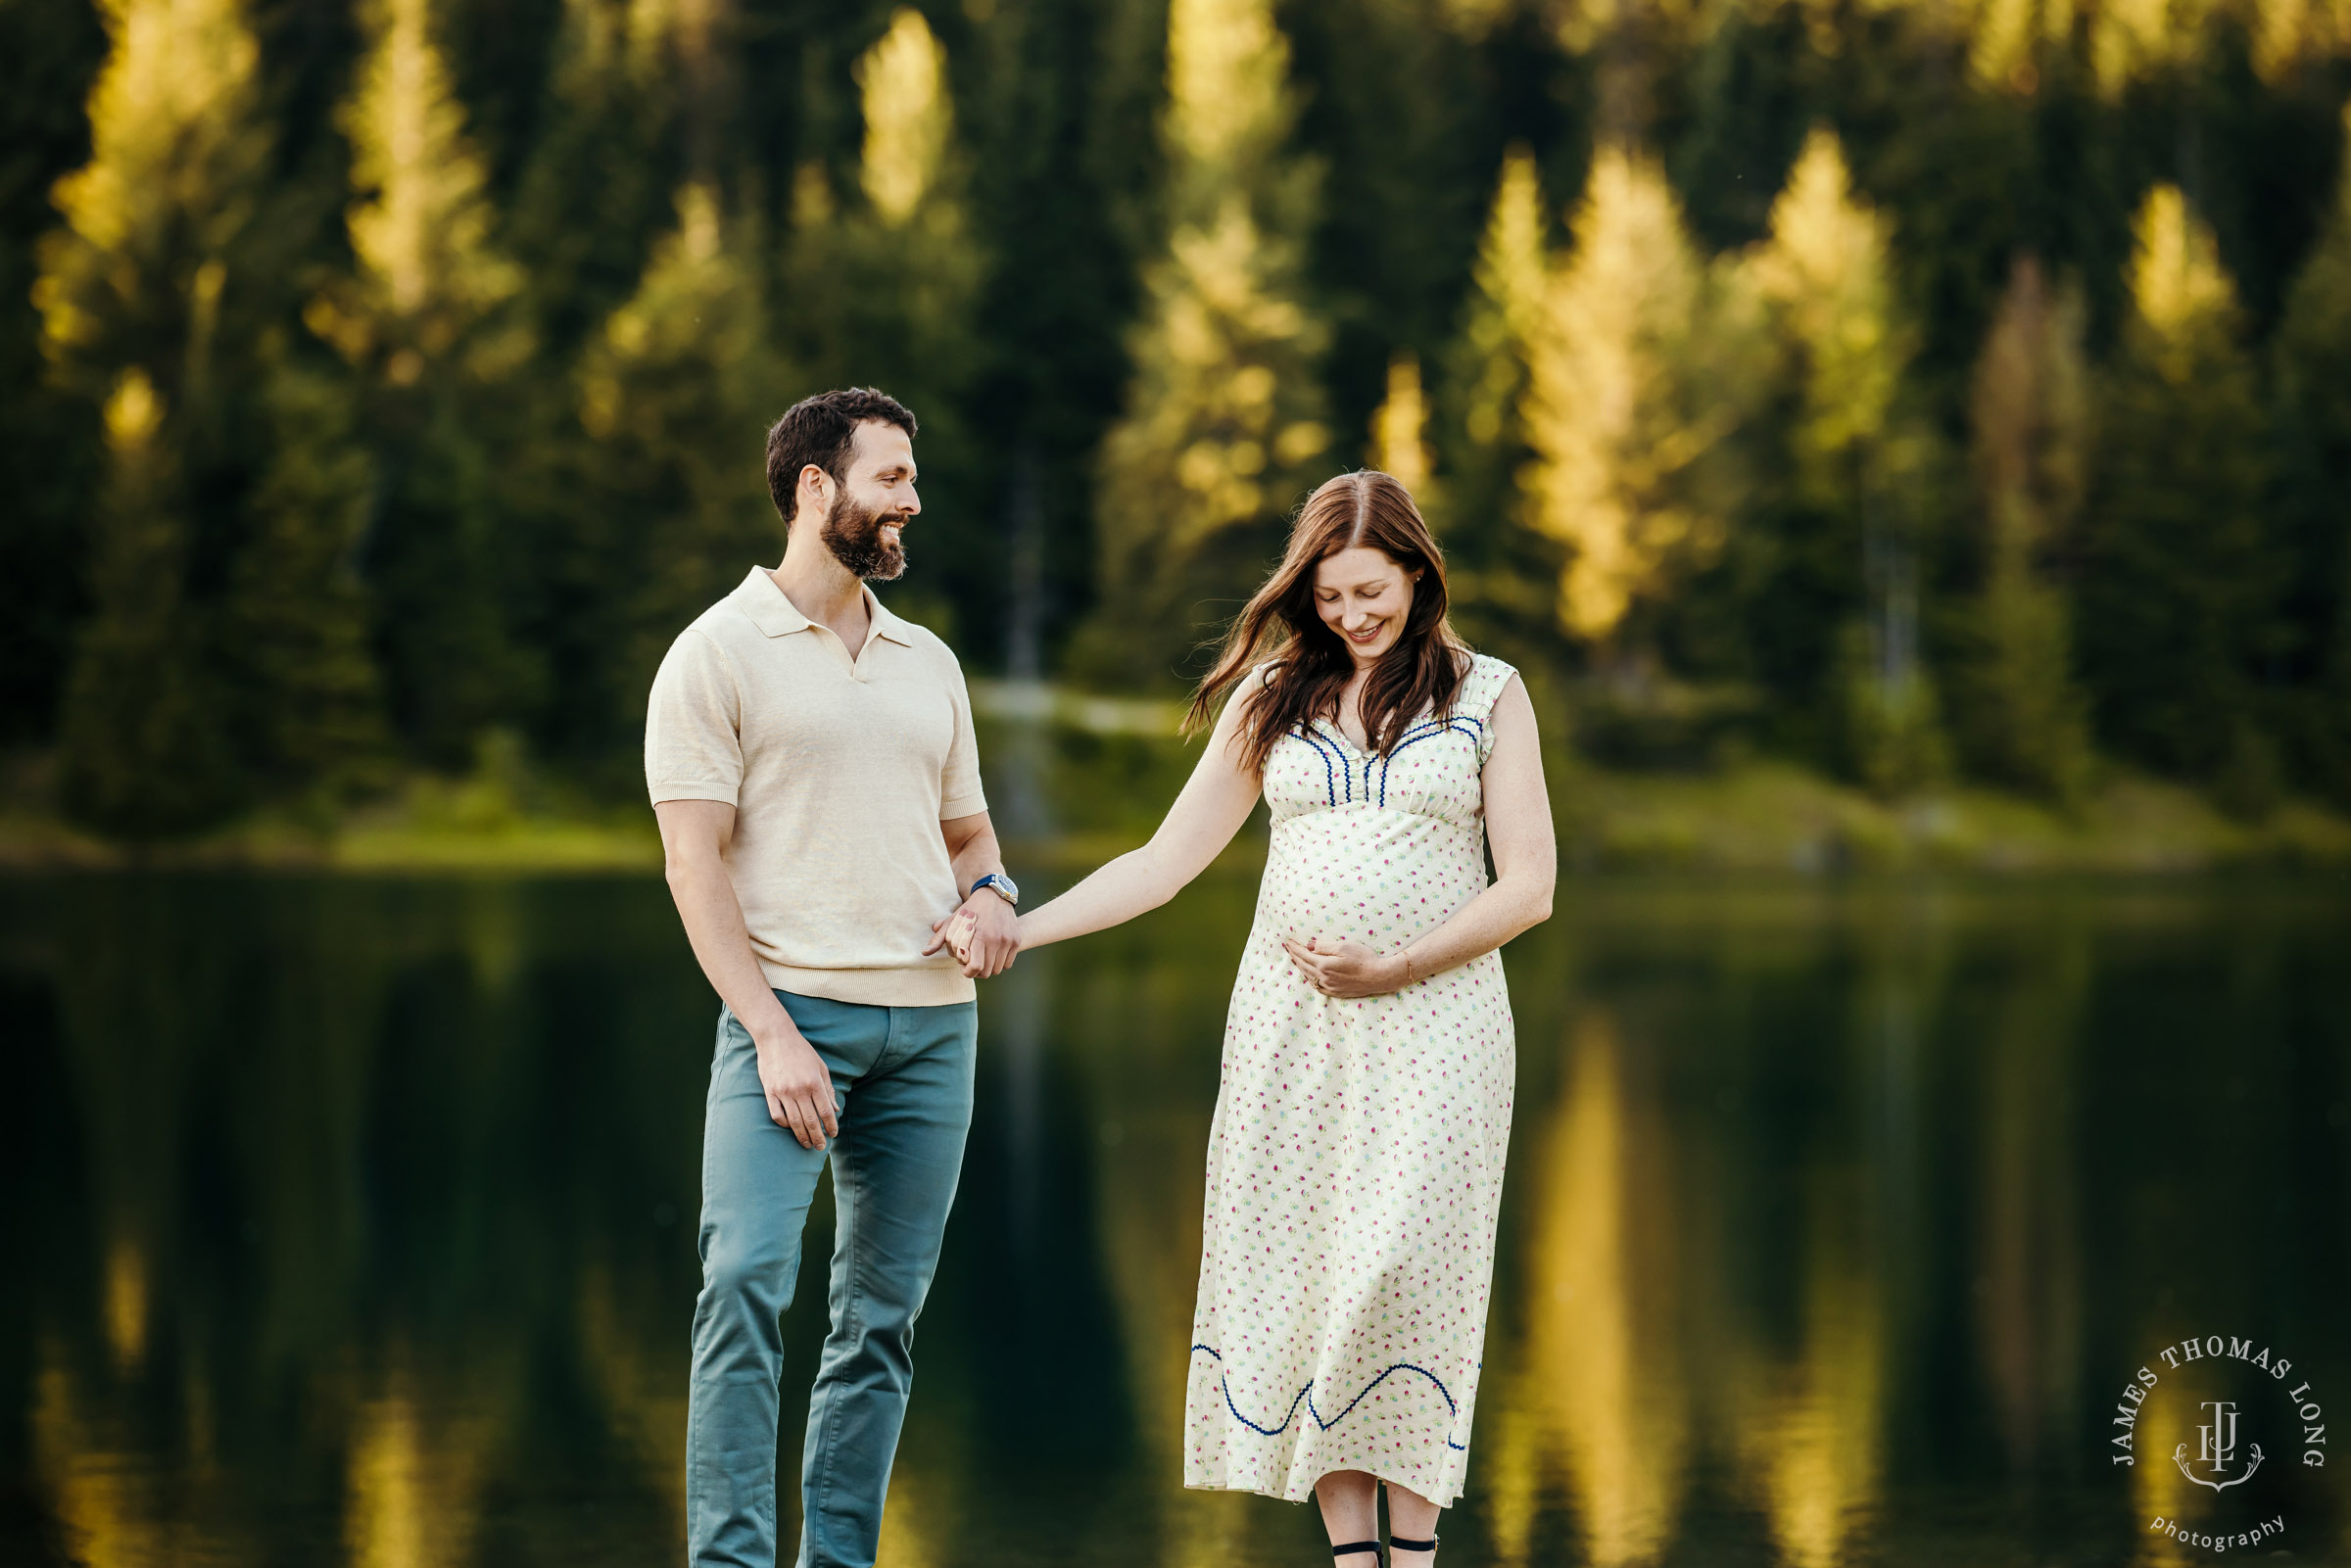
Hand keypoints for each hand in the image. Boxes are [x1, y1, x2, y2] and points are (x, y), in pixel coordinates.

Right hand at [753, 1023, 838, 1148]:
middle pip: (810, 1120)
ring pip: (794, 1122)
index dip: (831, 1125)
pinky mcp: (770, 1092)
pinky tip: (791, 1128)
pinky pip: (777, 1115)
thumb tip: (835, 1110)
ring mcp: (783, 1092)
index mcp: (814, 1082)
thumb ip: (828, 1088)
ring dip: (802, 1136)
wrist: (776, 1038)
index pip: (826, 1111)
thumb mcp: (820, 1066)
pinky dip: (785, 1124)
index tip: (833, 1135)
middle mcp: (799, 1089)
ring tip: (807, 1144)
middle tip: (820, 1147)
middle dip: (817, 1137)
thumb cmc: (802, 1051)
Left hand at [924, 890, 1018, 977]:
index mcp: (979, 935)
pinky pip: (1007, 964)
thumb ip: (940, 938)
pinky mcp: (1016, 940)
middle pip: (986, 972)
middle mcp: (996, 939)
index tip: (964, 967)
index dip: (968, 972)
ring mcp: (1008, 940)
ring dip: (988, 967)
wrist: (994, 895)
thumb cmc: (970, 910)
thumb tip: (925, 953)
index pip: (975, 967)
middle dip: (976, 970)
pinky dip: (999, 963)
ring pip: (997, 969)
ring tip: (981, 956)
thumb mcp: (953, 921)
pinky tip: (992, 953)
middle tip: (971, 961)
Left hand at [1281, 935, 1406, 997]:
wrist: (1379, 976)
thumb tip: (1308, 946)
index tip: (1288, 941)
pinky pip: (1317, 986)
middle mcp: (1324, 978)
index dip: (1295, 948)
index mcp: (1324, 965)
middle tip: (1288, 948)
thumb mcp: (1344, 946)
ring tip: (1295, 959)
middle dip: (1294, 956)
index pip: (1304, 955)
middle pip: (1303, 966)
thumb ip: (1324, 946)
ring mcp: (1330, 987)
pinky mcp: (1336, 992)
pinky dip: (1310, 979)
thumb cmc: (1364, 958)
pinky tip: (1309, 975)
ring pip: (1309, 977)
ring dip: (1300, 967)